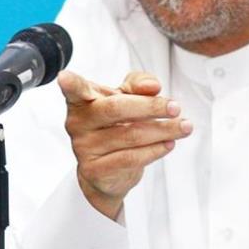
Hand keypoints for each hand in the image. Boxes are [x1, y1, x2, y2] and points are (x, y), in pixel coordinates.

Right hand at [58, 70, 190, 218]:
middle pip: (116, 109)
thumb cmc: (115, 124)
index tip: (65, 78)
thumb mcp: (126, 98)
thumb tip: (152, 86)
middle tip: (175, 107)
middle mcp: (78, 123)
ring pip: (131, 135)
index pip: (75, 90)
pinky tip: (168, 144)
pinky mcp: (96, 170)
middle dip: (151, 107)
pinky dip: (155, 150)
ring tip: (183, 127)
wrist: (108, 171)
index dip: (71, 84)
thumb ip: (138, 84)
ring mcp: (84, 148)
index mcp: (83, 101)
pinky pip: (131, 158)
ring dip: (163, 130)